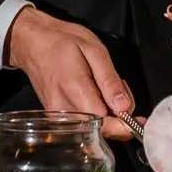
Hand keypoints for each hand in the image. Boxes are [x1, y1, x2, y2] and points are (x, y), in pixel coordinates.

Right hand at [4, 7, 139, 138]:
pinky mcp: (56, 118)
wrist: (32, 42)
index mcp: (75, 90)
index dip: (126, 123)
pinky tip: (94, 95)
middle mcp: (64, 110)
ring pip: (93, 129)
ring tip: (105, 88)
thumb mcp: (94, 50)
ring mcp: (57, 117)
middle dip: (119, 117)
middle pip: (101, 130)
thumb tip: (124, 107)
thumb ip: (109, 80)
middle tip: (120, 91)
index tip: (139, 120)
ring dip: (108, 115)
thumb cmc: (63, 41)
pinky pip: (82, 125)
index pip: (107, 123)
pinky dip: (96, 114)